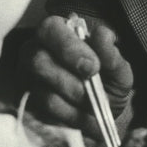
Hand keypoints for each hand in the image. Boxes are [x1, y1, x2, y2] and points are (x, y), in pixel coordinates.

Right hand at [20, 15, 133, 139]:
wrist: (103, 110)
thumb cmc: (108, 80)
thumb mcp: (118, 68)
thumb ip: (111, 53)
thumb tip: (102, 34)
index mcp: (58, 33)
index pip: (50, 29)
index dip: (69, 47)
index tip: (92, 67)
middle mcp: (35, 52)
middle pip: (37, 60)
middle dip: (69, 79)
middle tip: (91, 90)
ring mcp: (28, 80)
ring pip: (43, 92)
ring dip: (74, 102)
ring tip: (94, 105)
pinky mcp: (29, 105)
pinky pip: (46, 114)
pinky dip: (71, 116)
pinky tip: (85, 116)